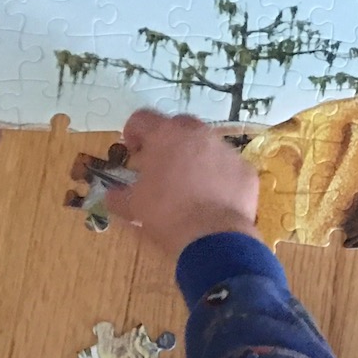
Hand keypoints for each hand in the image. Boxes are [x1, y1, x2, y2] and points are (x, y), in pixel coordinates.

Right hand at [104, 109, 259, 257]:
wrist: (213, 238)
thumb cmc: (167, 215)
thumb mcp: (135, 206)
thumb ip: (120, 196)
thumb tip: (111, 196)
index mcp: (165, 135)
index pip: (142, 118)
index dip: (133, 132)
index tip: (133, 151)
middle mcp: (197, 134)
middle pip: (178, 126)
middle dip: (168, 141)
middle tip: (162, 164)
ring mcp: (225, 150)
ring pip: (207, 145)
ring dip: (196, 158)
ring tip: (191, 184)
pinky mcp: (246, 170)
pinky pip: (229, 168)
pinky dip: (221, 177)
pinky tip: (215, 198)